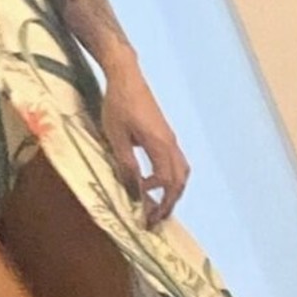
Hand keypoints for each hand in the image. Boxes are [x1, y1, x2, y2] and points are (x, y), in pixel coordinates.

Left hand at [101, 55, 189, 227]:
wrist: (126, 76)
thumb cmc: (118, 104)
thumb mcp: (116, 137)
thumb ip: (126, 165)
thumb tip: (134, 193)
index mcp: (159, 145)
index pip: (168, 184)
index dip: (160, 204)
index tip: (146, 218)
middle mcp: (170, 143)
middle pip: (180, 181)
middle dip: (169, 203)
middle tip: (153, 220)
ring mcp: (169, 138)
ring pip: (180, 171)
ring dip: (170, 191)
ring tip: (154, 205)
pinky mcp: (164, 134)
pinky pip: (174, 162)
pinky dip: (167, 177)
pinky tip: (149, 182)